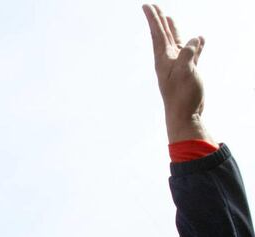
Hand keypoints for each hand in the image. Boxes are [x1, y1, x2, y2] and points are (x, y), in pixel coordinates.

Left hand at [142, 4, 211, 142]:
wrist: (185, 116)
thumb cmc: (182, 96)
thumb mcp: (185, 71)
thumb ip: (188, 53)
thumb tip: (196, 39)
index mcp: (163, 59)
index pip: (157, 33)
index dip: (153, 18)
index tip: (146, 5)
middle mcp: (168, 60)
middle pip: (163, 35)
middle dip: (159, 20)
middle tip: (153, 6)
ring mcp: (178, 66)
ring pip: (177, 42)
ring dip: (174, 29)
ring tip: (169, 18)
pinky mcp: (188, 72)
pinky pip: (192, 53)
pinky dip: (195, 44)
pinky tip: (199, 38)